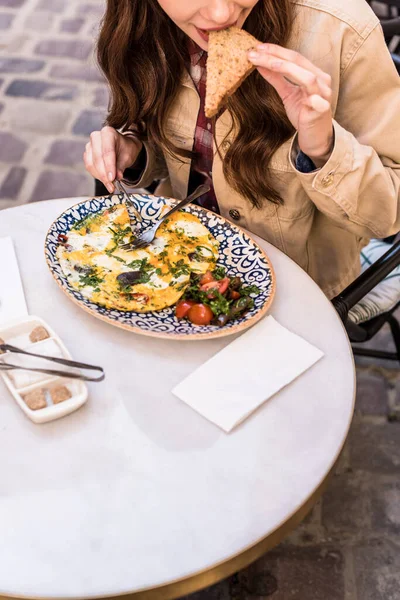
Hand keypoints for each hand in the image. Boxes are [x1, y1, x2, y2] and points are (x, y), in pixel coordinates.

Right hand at [83, 126, 142, 193]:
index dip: (109, 166)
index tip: (112, 179)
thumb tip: (117, 177)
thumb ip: (121, 166)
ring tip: (110, 184)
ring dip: (100, 177)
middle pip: (97, 158)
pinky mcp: (87, 154)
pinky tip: (105, 179)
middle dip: (104, 174)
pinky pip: (89, 167)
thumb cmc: (126, 149)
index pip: (107, 151)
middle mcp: (96, 136)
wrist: (122, 147)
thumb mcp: (128, 157)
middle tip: (112, 186)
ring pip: (91, 164)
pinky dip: (97, 175)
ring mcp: (89, 145)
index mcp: (108, 132)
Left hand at [248, 44, 333, 163]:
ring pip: (308, 77)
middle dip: (275, 56)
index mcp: (313, 73)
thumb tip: (260, 64)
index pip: (294, 56)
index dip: (275, 50)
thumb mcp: (287, 94)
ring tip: (268, 63)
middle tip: (254, 52)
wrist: (315, 136)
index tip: (256, 47)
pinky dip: (312, 99)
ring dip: (287, 68)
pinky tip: (300, 94)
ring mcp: (323, 95)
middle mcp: (321, 80)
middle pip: (298, 62)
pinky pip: (319, 103)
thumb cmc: (303, 113)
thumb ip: (276, 79)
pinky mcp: (322, 111)